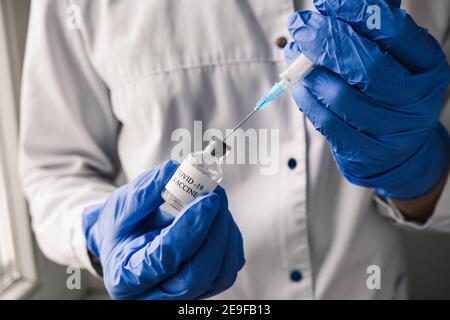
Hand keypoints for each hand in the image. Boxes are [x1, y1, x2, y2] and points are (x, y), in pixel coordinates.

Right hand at [82, 160, 244, 298]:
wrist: (125, 245)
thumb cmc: (121, 229)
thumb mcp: (121, 206)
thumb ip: (146, 190)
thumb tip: (175, 170)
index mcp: (126, 277)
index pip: (164, 258)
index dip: (190, 229)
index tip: (207, 199)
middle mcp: (154, 295)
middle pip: (197, 274)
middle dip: (214, 232)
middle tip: (217, 196)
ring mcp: (181, 295)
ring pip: (219, 273)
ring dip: (225, 234)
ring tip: (216, 203)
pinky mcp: (203, 286)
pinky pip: (227, 267)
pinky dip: (230, 240)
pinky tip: (218, 219)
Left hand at [285, 0, 449, 199]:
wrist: (400, 149)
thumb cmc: (389, 92)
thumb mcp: (392, 58)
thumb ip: (369, 31)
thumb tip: (330, 7)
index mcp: (427, 66)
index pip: (393, 31)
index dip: (355, 12)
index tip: (324, 4)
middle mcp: (416, 99)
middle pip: (366, 66)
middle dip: (325, 41)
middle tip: (301, 26)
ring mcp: (393, 129)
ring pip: (341, 96)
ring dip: (309, 72)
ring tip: (294, 55)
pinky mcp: (368, 152)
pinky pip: (328, 122)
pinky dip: (307, 99)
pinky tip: (299, 84)